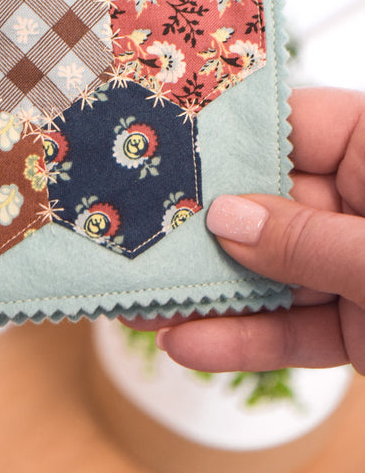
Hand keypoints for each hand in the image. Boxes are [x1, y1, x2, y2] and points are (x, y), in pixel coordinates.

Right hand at [148, 87, 364, 373]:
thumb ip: (305, 238)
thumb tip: (224, 219)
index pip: (290, 129)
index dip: (226, 138)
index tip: (158, 145)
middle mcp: (360, 201)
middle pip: (264, 207)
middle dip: (199, 229)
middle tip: (130, 233)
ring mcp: (355, 266)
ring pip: (268, 274)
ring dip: (205, 294)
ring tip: (136, 302)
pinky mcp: (358, 326)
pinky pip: (292, 330)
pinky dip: (243, 340)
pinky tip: (187, 344)